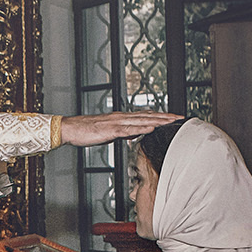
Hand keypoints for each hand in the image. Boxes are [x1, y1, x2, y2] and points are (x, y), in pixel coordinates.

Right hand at [60, 111, 180, 147]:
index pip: (145, 116)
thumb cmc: (87, 131)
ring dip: (158, 121)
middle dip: (165, 117)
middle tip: (180, 117)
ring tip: (171, 121)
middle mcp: (122, 117)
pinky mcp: (110, 130)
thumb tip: (135, 134)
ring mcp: (116, 122)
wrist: (70, 129)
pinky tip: (151, 129)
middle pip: (148, 116)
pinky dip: (141, 129)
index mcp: (122, 118)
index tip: (174, 118)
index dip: (161, 116)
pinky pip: (128, 130)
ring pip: (141, 121)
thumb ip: (123, 133)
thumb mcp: (110, 133)